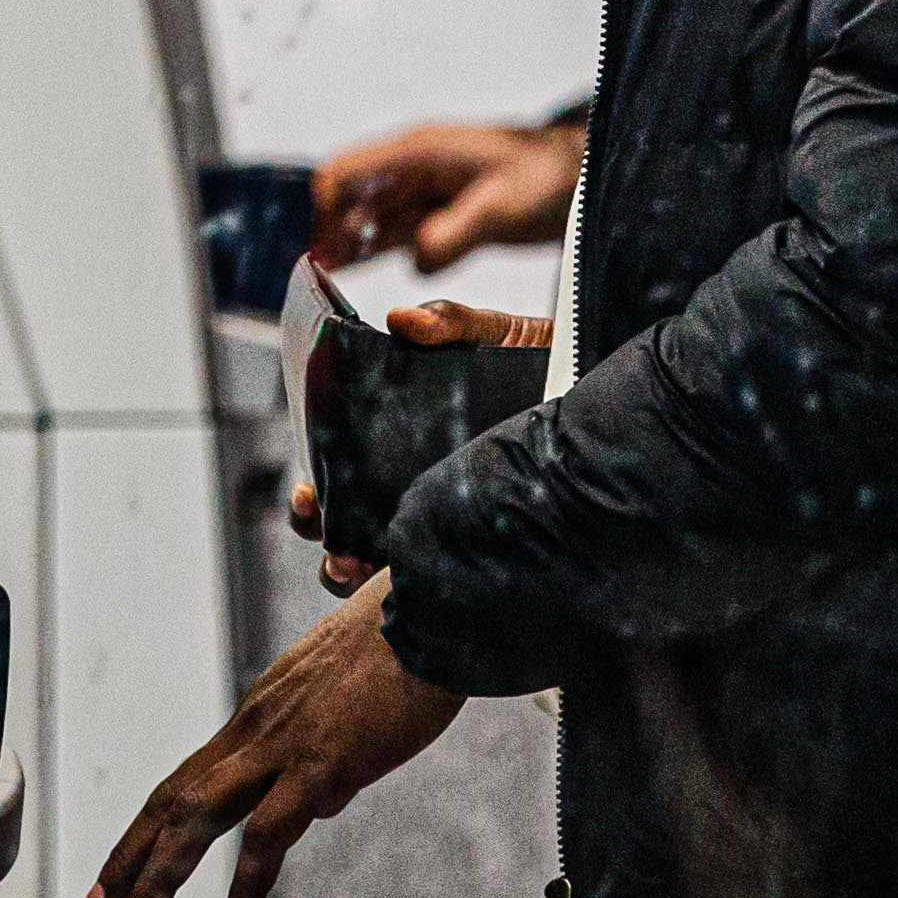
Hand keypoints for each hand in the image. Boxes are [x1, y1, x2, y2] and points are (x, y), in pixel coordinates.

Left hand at [86, 576, 464, 897]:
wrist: (439, 608)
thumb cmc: (411, 639)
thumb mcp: (353, 693)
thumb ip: (327, 745)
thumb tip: (323, 801)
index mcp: (264, 707)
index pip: (194, 773)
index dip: (155, 821)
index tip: (128, 861)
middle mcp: (259, 725)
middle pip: (176, 796)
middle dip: (131, 854)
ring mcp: (284, 745)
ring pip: (198, 815)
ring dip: (159, 872)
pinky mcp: (322, 765)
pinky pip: (267, 835)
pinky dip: (244, 886)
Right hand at [289, 302, 556, 594]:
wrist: (591, 376)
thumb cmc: (533, 356)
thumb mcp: (488, 333)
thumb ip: (448, 321)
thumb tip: (400, 319)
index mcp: (393, 443)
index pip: (336, 483)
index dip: (312, 501)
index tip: (306, 497)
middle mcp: (412, 485)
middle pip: (348, 532)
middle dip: (326, 541)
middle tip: (329, 537)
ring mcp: (447, 512)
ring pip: (388, 562)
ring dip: (360, 571)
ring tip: (356, 568)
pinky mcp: (488, 530)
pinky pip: (451, 569)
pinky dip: (424, 578)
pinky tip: (420, 572)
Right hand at [313, 120, 583, 271]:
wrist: (581, 173)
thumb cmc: (548, 175)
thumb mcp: (503, 206)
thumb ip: (456, 231)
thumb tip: (416, 259)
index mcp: (419, 151)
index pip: (345, 173)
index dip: (325, 212)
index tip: (322, 256)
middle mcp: (412, 165)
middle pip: (348, 197)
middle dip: (332, 233)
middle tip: (321, 281)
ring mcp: (423, 186)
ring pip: (366, 215)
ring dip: (348, 244)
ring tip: (327, 283)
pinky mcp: (437, 209)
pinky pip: (391, 228)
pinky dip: (372, 248)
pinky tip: (356, 271)